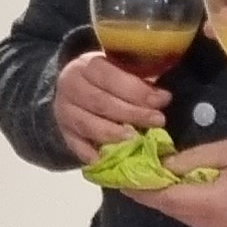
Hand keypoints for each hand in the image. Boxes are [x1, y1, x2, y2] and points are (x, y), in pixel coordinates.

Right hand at [53, 51, 169, 163]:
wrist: (75, 89)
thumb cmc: (108, 79)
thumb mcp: (121, 69)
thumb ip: (138, 80)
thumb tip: (162, 97)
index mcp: (86, 66)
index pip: (110, 77)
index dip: (137, 90)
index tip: (162, 100)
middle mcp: (70, 87)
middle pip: (100, 102)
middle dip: (132, 113)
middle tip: (158, 121)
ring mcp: (64, 112)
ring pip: (87, 125)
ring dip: (114, 134)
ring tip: (136, 140)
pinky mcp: (64, 133)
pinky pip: (76, 146)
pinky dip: (92, 154)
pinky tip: (109, 160)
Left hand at [122, 137, 226, 226]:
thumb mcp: (226, 151)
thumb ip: (190, 160)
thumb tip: (161, 166)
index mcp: (208, 202)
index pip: (163, 198)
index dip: (139, 189)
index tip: (119, 178)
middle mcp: (209, 222)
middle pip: (169, 210)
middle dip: (147, 195)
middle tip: (128, 178)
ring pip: (181, 216)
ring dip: (163, 201)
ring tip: (147, 183)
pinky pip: (196, 219)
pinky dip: (180, 205)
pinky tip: (175, 192)